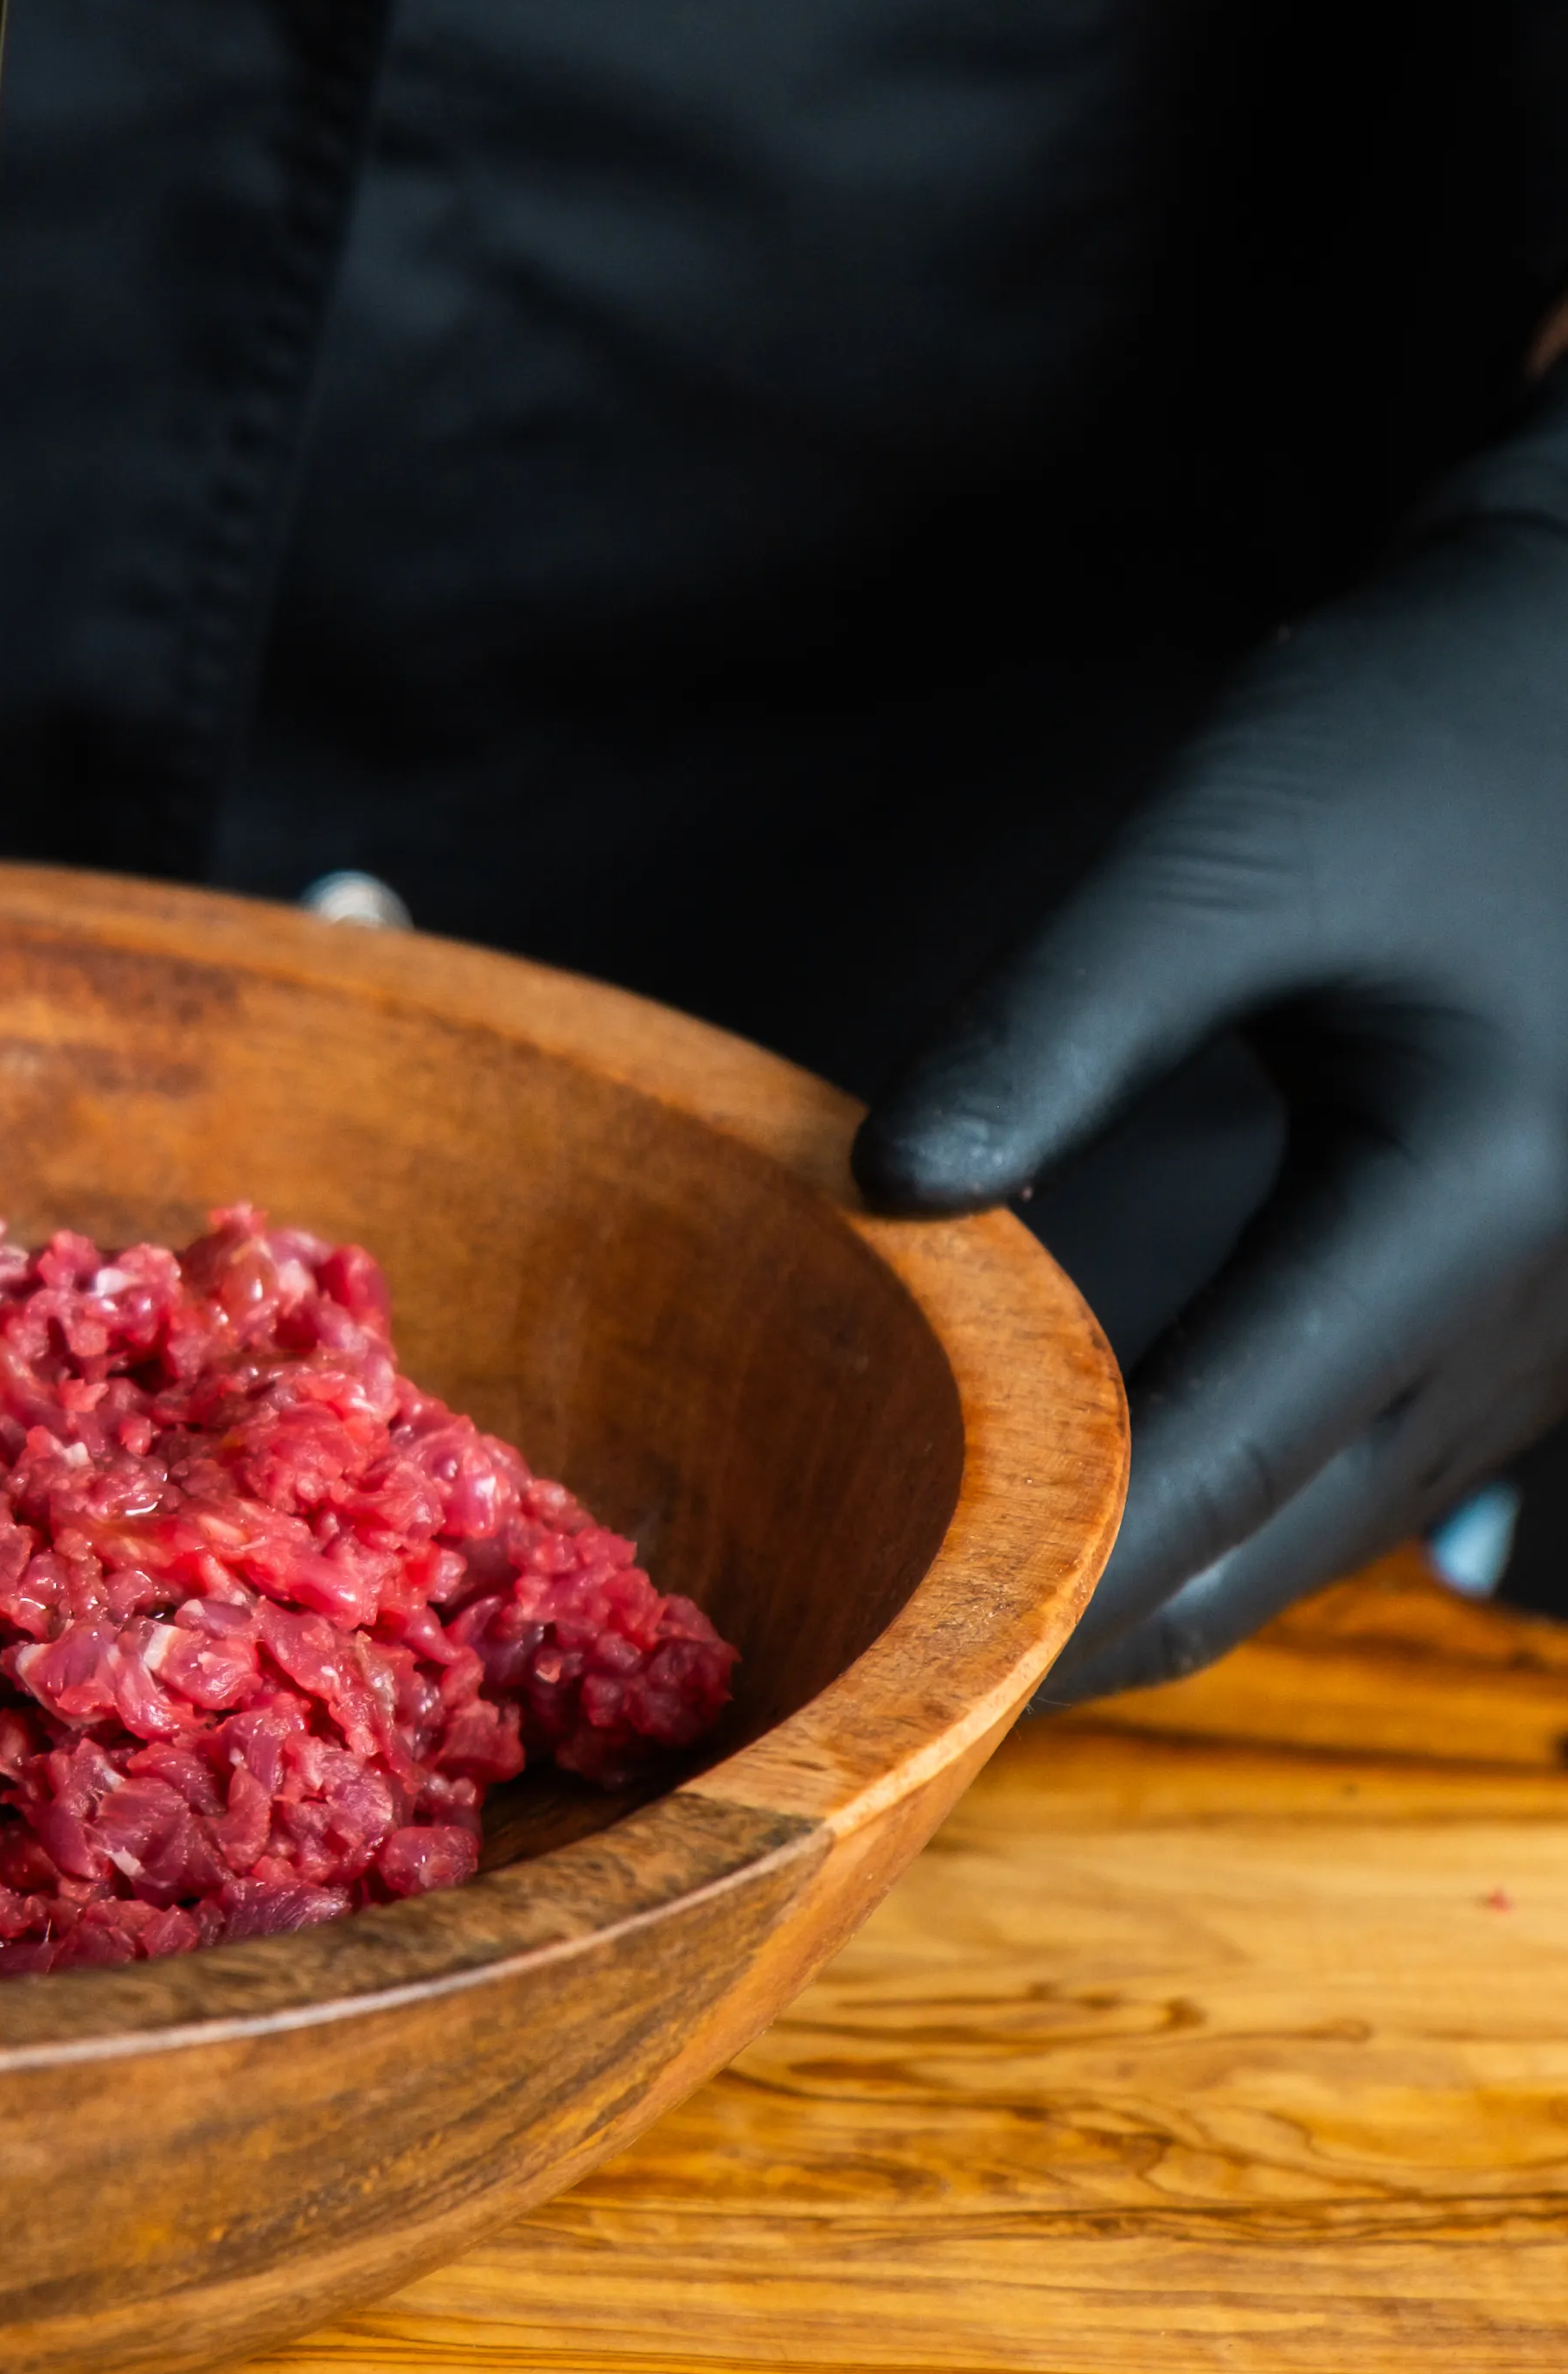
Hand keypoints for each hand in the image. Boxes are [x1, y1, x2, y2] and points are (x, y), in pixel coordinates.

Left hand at [855, 402, 1567, 1695]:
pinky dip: (1253, 1502)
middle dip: (1078, 1624)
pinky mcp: (1557, 1305)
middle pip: (1272, 1549)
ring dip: (1163, 1569)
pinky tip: (1119, 1496)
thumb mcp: (1236, 838)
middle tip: (875, 1660)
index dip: (1031, 1581)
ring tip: (955, 1595)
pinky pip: (1394, 1467)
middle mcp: (1543, 1319)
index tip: (873, 1647)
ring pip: (1335, 1529)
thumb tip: (884, 1201)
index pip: (1207, 1470)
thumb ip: (1060, 1023)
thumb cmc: (1440, 713)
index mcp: (1467, 1214)